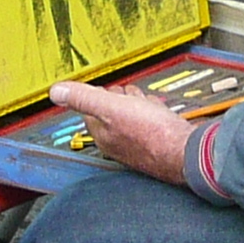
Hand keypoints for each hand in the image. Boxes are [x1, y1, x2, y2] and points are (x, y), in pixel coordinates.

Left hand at [47, 80, 191, 185]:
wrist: (187, 152)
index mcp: (103, 135)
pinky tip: (159, 112)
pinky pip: (151, 123)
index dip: (99, 96)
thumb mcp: (111, 108)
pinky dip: (154, 113)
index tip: (106, 90)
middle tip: (127, 95)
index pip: (91, 110)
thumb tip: (56, 92)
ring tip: (145, 101)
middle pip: (113, 113)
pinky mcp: (157, 144)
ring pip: (133, 116)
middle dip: (120, 98)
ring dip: (138, 103)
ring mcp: (138, 145)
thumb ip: (84, 98)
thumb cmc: (151, 133)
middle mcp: (118, 144)